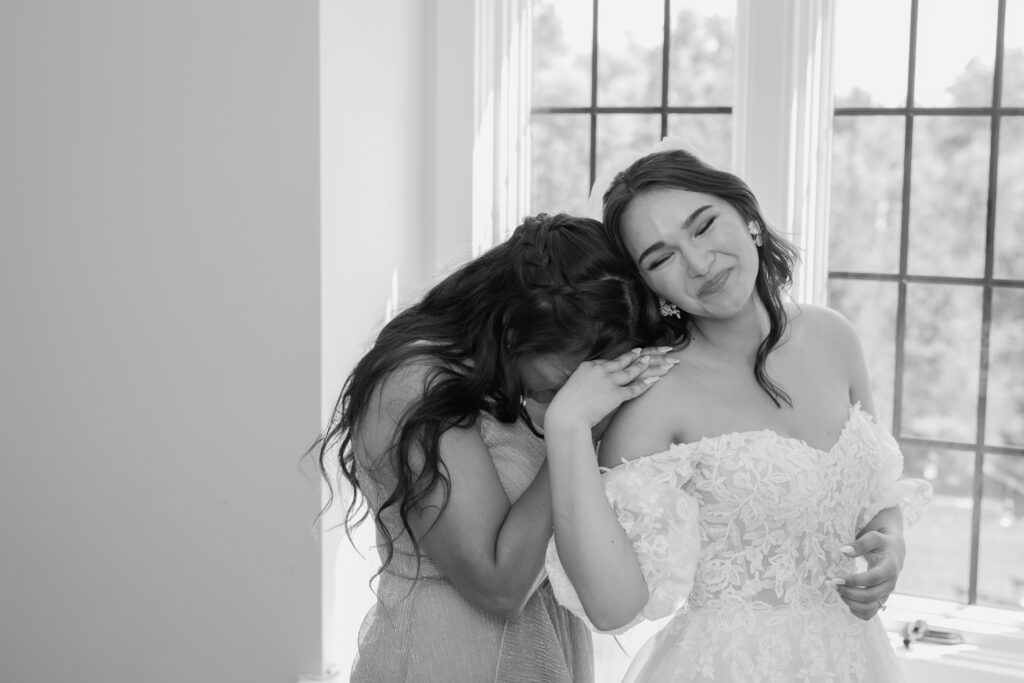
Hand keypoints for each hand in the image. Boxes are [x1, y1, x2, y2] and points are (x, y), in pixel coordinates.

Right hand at [545, 346, 675, 430]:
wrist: (566, 415)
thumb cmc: (567, 406)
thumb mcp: (574, 388)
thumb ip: (586, 384)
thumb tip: (591, 387)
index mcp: (589, 365)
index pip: (612, 360)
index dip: (627, 356)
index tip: (638, 353)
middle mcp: (600, 369)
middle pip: (627, 360)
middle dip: (645, 355)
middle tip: (659, 350)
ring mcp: (608, 381)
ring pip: (633, 371)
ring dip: (650, 366)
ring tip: (663, 362)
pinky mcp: (614, 395)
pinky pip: (634, 388)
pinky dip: (646, 384)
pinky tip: (656, 379)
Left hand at [832, 529, 905, 620]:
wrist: (894, 552)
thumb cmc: (881, 543)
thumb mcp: (873, 537)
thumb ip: (860, 544)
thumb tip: (844, 551)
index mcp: (889, 568)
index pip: (872, 579)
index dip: (854, 581)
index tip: (836, 578)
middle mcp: (890, 584)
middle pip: (870, 596)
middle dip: (848, 592)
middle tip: (832, 584)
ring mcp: (886, 594)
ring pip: (870, 608)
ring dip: (851, 603)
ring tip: (838, 591)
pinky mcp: (880, 599)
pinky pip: (870, 613)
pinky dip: (857, 611)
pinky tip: (846, 600)